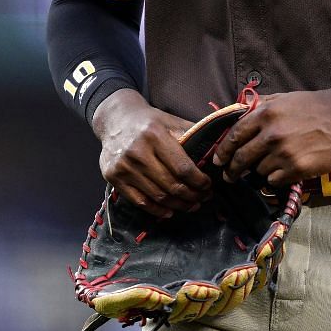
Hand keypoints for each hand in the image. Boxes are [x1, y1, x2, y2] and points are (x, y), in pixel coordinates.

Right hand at [91, 89, 211, 215]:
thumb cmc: (149, 122)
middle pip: (172, 185)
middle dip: (192, 196)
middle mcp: (137, 151)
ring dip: (179, 205)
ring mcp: (123, 166)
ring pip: (158, 196)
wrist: (114, 120)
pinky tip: (170, 210)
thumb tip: (218, 151)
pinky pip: (140, 201)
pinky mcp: (113, 177)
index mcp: (154, 135)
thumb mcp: (170, 121)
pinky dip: (158, 210)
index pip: (183, 168)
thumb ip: (192, 134)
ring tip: (191, 205)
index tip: (208, 185)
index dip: (199, 182)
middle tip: (203, 198)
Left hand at [210, 89, 330, 187]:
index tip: (219, 159)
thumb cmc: (315, 106)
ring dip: (259, 172)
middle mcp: (271, 134)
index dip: (223, 151)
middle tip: (229, 176)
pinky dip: (275, 179)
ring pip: (259, 171)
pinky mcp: (298, 169)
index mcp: (265, 114)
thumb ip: (260, 106)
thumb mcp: (284, 98)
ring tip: (267, 167)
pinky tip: (281, 172)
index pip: (234, 136)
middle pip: (242, 158)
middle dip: (232, 170)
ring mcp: (284, 153)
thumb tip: (237, 112)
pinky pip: (275, 180)